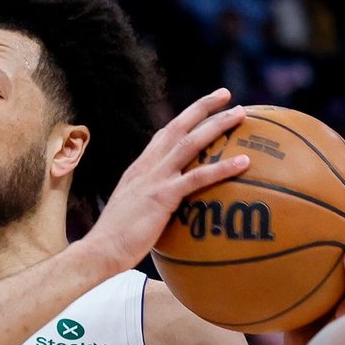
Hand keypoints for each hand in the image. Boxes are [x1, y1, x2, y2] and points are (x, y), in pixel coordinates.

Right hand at [81, 89, 248, 273]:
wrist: (100, 250)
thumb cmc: (117, 240)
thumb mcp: (134, 211)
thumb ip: (151, 201)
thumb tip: (170, 209)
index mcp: (140, 168)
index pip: (164, 134)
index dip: (184, 119)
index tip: (203, 108)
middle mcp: (147, 167)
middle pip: (178, 127)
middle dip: (202, 107)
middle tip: (226, 94)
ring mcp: (155, 179)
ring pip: (190, 143)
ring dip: (217, 125)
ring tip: (241, 115)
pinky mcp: (162, 196)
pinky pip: (197, 178)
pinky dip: (222, 167)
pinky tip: (244, 162)